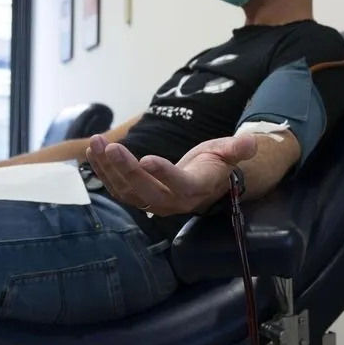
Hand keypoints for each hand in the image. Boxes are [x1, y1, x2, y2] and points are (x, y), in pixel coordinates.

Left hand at [86, 134, 257, 216]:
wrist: (205, 181)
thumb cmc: (217, 162)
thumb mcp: (229, 151)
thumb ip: (237, 149)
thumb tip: (250, 142)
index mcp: (197, 188)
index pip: (180, 185)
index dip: (164, 174)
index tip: (146, 158)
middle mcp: (173, 201)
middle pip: (147, 191)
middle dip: (126, 170)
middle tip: (111, 146)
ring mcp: (153, 202)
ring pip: (127, 191)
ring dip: (108, 169)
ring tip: (97, 144)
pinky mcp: (139, 197)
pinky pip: (117, 188)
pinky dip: (103, 171)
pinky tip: (93, 151)